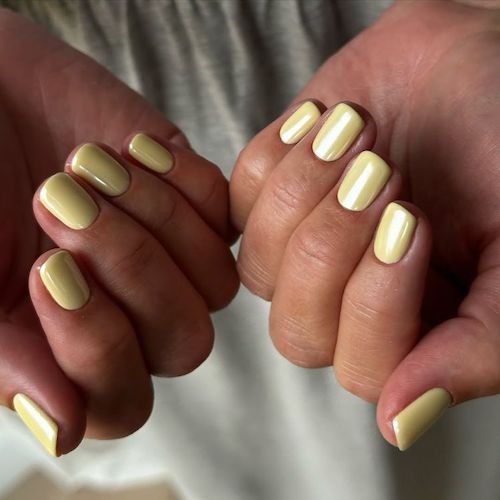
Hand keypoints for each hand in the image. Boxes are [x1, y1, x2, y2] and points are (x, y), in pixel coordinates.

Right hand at [0, 9, 237, 454]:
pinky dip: (183, 180)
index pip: (122, 402)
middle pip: (185, 343)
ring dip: (155, 220)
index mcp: (68, 350)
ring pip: (217, 283)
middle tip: (58, 198)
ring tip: (86, 161)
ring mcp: (171, 260)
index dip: (97, 346)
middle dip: (130, 267)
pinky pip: (226, 214)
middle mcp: (130, 315)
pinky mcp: (194, 202)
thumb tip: (65, 432)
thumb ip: (4, 358)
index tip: (46, 270)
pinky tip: (129, 147)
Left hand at [230, 0, 499, 449]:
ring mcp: (300, 247)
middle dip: (333, 243)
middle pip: (296, 328)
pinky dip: (283, 152)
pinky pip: (238, 196)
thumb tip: (400, 424)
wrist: (469, 58)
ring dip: (308, 189)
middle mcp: (347, 299)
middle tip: (385, 175)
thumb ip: (479, 346)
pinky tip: (328, 124)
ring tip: (361, 137)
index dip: (376, 301)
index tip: (413, 220)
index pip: (361, 368)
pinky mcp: (269, 193)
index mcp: (412, 326)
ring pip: (258, 264)